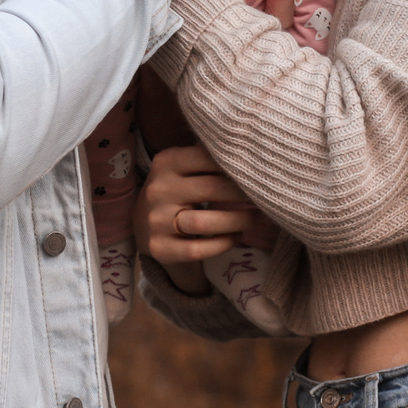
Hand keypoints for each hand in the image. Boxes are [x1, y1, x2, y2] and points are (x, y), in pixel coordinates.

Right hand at [139, 144, 276, 294]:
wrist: (144, 224)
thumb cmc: (176, 190)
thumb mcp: (183, 168)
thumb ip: (209, 160)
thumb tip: (252, 157)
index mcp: (166, 162)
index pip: (207, 157)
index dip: (235, 166)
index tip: (257, 172)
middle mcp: (158, 189)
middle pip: (211, 189)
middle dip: (243, 195)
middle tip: (262, 198)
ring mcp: (156, 220)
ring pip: (204, 222)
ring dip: (237, 221)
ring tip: (253, 219)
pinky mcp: (160, 248)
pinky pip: (197, 250)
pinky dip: (222, 244)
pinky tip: (234, 238)